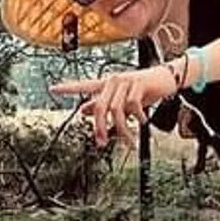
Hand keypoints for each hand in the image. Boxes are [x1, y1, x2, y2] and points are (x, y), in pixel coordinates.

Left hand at [49, 63, 184, 145]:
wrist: (166, 78)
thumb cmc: (143, 89)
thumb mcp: (122, 98)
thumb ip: (103, 103)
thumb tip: (83, 111)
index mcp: (106, 83)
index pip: (84, 85)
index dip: (68, 88)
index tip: (53, 89)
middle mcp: (113, 80)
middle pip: (99, 107)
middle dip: (100, 127)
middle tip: (103, 142)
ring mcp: (125, 81)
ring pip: (116, 110)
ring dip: (122, 129)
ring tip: (129, 141)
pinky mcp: (139, 83)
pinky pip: (133, 106)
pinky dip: (138, 117)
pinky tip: (143, 121)